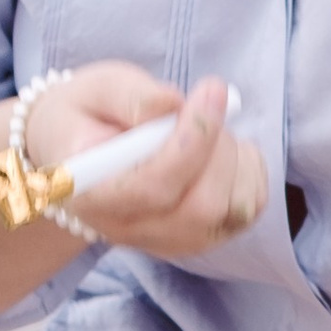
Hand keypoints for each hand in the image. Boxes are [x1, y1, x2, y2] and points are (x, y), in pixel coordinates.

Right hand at [26, 65, 269, 258]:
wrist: (81, 151)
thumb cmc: (87, 116)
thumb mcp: (95, 90)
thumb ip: (132, 97)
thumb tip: (174, 106)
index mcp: (91, 195)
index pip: (153, 187)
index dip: (193, 141)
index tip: (211, 90)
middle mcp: (129, 229)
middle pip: (201, 207)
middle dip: (218, 145)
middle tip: (205, 102)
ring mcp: (167, 240)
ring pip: (233, 209)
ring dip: (234, 155)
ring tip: (204, 127)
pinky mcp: (199, 237)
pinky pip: (249, 207)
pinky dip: (249, 168)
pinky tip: (219, 148)